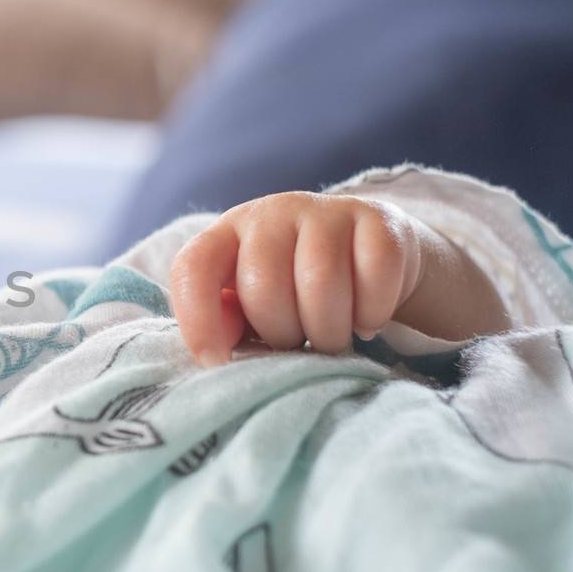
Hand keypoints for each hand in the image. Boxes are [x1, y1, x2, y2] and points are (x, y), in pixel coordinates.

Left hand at [169, 192, 425, 367]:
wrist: (368, 256)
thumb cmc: (294, 290)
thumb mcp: (250, 307)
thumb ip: (225, 325)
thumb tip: (214, 351)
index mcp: (226, 234)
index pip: (193, 267)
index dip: (198, 318)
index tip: (215, 361)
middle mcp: (272, 212)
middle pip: (264, 287)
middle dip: (282, 333)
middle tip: (298, 340)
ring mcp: (326, 210)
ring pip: (321, 285)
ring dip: (329, 331)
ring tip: (330, 336)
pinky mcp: (379, 219)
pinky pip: (374, 277)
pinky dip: (371, 313)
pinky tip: (365, 318)